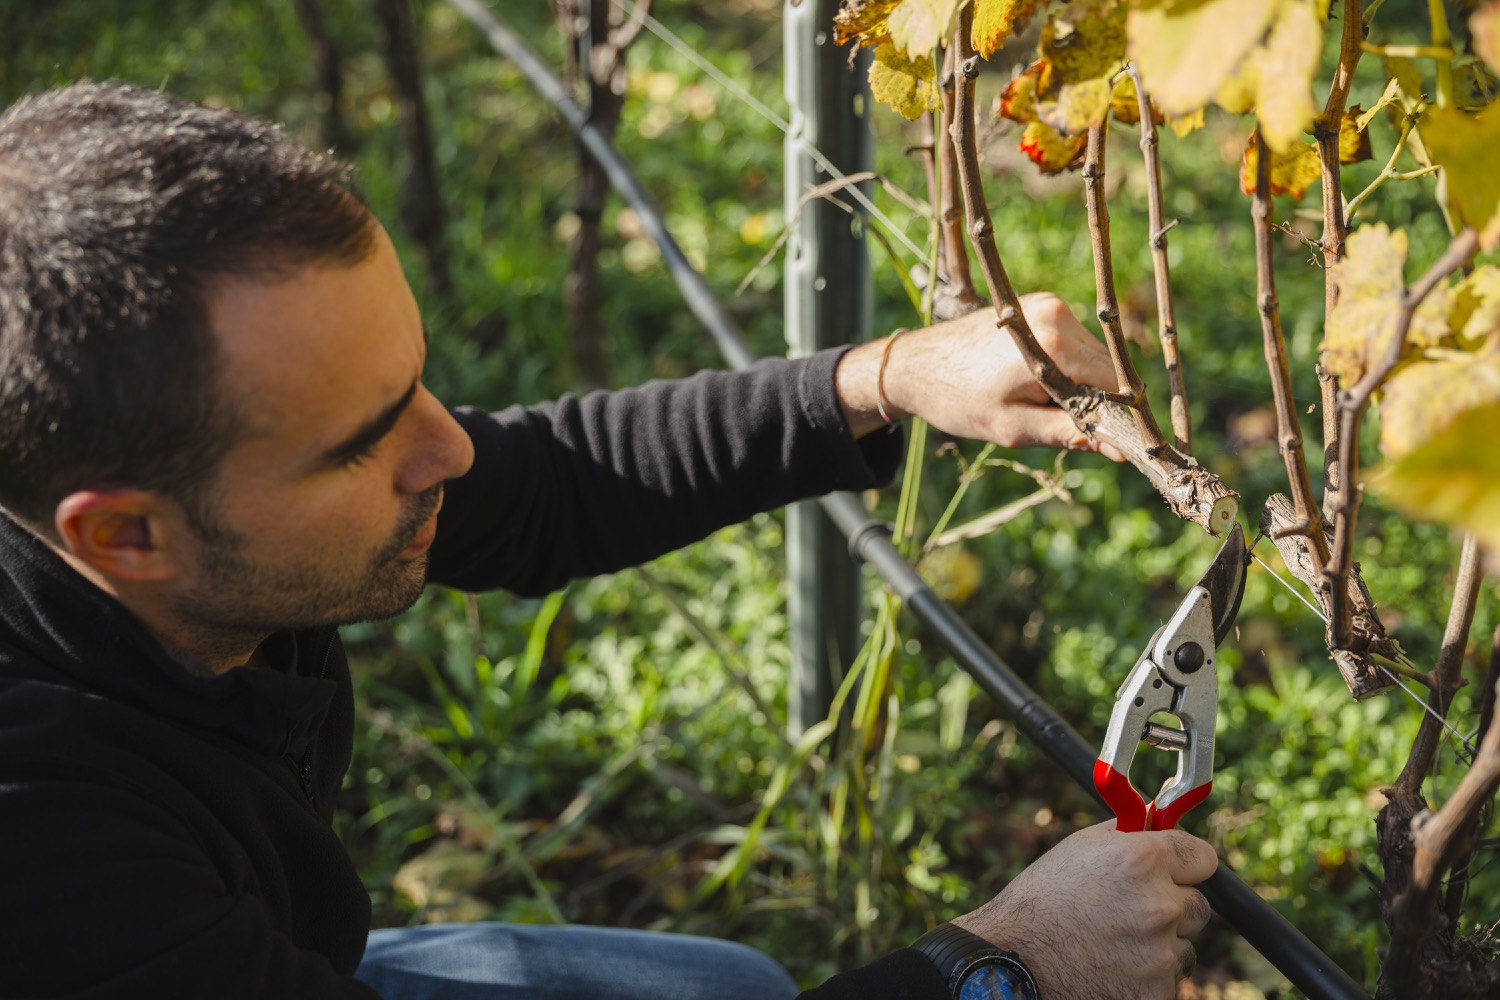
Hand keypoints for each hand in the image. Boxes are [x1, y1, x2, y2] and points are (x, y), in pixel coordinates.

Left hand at [835, 293, 1121, 456]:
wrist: (915, 366)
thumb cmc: (959, 401)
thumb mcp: (1015, 428)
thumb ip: (1070, 435)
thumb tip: (1120, 449)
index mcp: (1054, 342)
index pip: (1117, 382)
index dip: (1121, 415)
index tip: (1117, 443)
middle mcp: (1057, 312)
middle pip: (1108, 366)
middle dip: (1097, 400)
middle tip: (1064, 428)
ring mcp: (1048, 304)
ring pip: (1091, 355)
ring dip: (1081, 384)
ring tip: (1038, 404)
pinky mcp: (1039, 305)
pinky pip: (1073, 342)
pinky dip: (1066, 367)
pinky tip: (1031, 385)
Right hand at [951, 821, 1215, 999]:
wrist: (1014, 959)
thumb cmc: (1043, 898)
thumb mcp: (1081, 847)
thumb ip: (1130, 834)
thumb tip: (1159, 821)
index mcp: (1143, 860)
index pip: (1203, 857)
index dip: (1188, 864)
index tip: (1180, 871)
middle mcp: (1159, 904)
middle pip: (1198, 905)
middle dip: (1172, 907)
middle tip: (1130, 911)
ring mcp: (1161, 953)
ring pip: (1184, 945)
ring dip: (1160, 944)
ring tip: (1112, 942)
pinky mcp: (1157, 991)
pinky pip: (1169, 978)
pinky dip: (1147, 975)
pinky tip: (1111, 966)